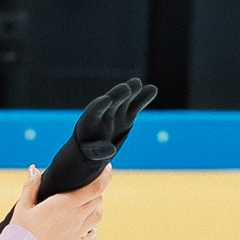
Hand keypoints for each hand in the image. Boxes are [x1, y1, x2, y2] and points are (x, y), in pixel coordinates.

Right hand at [7, 163, 107, 239]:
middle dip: (96, 191)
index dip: (105, 176)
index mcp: (65, 204)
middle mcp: (76, 218)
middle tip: (86, 188)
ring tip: (86, 205)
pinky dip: (93, 230)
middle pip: (98, 200)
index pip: (95, 188)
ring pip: (98, 216)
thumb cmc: (21, 232)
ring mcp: (78, 234)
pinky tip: (85, 227)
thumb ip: (31, 186)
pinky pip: (93, 237)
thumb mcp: (23, 206)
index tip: (107, 169)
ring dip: (95, 208)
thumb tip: (34, 169)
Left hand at [37, 78, 159, 199]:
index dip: (100, 106)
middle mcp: (102, 115)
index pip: (93, 112)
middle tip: (126, 88)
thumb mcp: (90, 155)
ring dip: (131, 92)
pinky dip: (143, 98)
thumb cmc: (87, 153)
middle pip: (110, 103)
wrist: (91, 150)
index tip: (107, 99)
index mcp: (88, 123)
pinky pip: (135, 106)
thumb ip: (98, 151)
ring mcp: (115, 113)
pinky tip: (153, 89)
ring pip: (124, 101)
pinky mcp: (126, 116)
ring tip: (137, 84)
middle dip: (117, 96)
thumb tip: (109, 150)